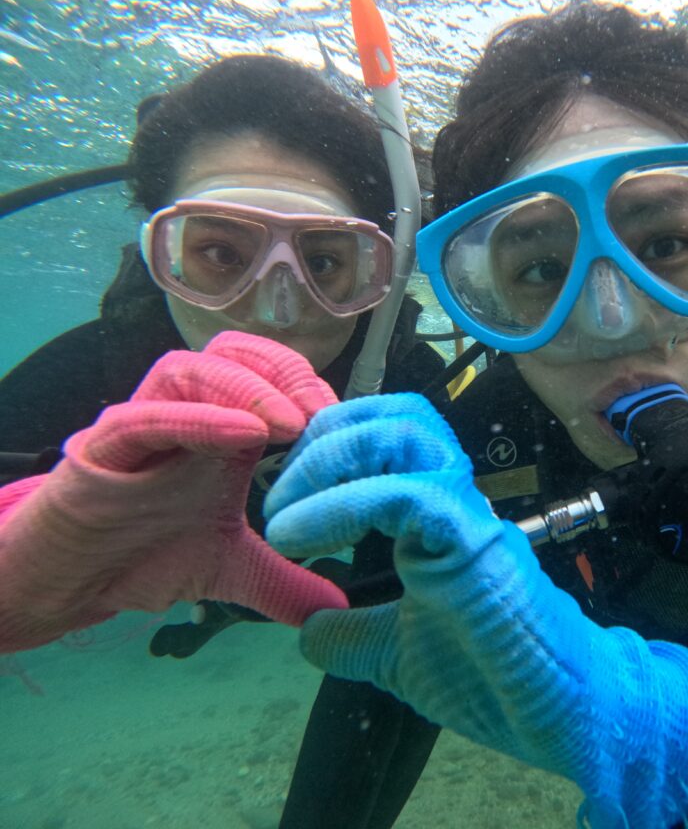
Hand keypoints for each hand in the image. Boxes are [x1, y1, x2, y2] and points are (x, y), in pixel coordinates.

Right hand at [0, 331, 347, 652]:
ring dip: (247, 389)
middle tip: (322, 414)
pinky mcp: (99, 449)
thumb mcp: (229, 571)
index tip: (345, 423)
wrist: (69, 584)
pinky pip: (145, 417)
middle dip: (284, 374)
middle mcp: (184, 415)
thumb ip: (282, 583)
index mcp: (221, 431)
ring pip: (188, 370)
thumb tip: (336, 607)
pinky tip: (243, 434)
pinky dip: (197, 418)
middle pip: (233, 354)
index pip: (266, 375)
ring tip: (291, 425)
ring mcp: (140, 425)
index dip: (307, 387)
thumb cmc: (145, 555)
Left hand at [265, 393, 687, 828]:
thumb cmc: (491, 678)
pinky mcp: (477, 541)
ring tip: (282, 519)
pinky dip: (342, 506)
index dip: (330, 444)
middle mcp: (454, 500)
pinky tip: (298, 540)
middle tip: (275, 498)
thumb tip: (306, 631)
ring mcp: (469, 514)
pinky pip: (409, 495)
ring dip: (329, 461)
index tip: (282, 493)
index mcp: (437, 514)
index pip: (390, 435)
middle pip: (397, 414)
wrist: (558, 715)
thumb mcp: (396, 654)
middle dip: (324, 439)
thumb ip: (353, 635)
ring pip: (407, 433)